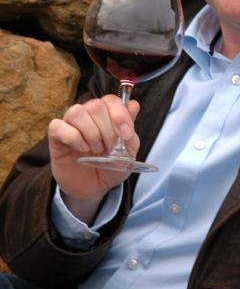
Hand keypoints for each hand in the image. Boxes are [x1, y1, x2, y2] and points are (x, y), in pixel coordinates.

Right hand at [48, 95, 139, 222]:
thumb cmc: (110, 167)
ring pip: (77, 112)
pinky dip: (73, 137)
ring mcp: (71, 123)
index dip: (120, 114)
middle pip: (96, 105)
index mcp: (107, 114)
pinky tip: (82, 149)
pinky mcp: (56, 136)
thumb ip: (130, 130)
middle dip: (107, 129)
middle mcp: (88, 114)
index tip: (126, 134)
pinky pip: (58, 126)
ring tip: (96, 149)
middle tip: (110, 147)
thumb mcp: (128, 153)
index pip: (111, 100)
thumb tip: (134, 105)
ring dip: (91, 132)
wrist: (94, 188)